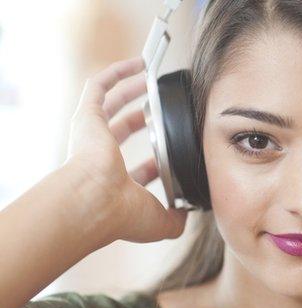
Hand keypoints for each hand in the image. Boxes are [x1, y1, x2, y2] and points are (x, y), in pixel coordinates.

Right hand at [64, 56, 187, 243]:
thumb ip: (175, 220)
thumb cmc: (120, 214)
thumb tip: (188, 214)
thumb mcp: (158, 222)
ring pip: (112, 105)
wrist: (94, 200)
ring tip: (150, 78)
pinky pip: (99, 86)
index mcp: (116, 184)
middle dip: (143, 120)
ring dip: (131, 90)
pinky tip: (138, 64)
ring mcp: (91, 136)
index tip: (174, 154)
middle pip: (123, 132)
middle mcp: (99, 159)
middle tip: (163, 109)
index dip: (157, 164)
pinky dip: (118, 73)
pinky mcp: (87, 116)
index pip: (138, 171)